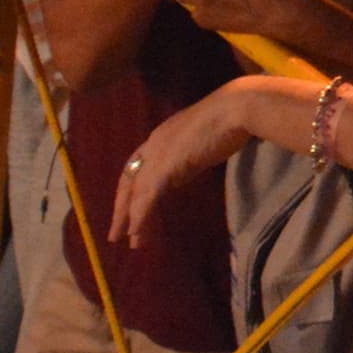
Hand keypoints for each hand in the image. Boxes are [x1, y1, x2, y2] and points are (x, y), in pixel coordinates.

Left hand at [112, 80, 269, 246]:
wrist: (234, 109)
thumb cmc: (229, 117)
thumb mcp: (202, 137)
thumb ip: (191, 151)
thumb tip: (190, 164)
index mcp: (161, 136)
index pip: (137, 165)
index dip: (132, 186)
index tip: (128, 206)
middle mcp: (153, 146)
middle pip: (129, 182)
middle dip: (122, 208)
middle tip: (117, 234)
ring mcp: (157, 158)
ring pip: (136, 194)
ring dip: (131, 220)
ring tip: (132, 242)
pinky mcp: (165, 170)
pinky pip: (147, 200)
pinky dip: (141, 217)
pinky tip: (137, 233)